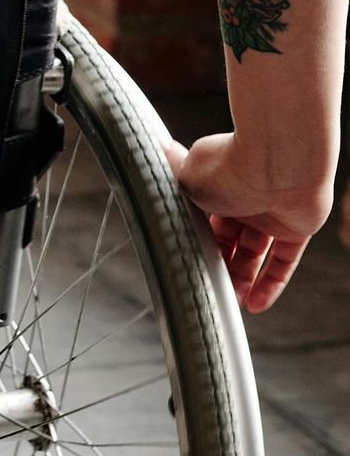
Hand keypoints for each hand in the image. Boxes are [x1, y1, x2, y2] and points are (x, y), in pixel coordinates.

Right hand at [168, 131, 335, 311]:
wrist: (280, 162)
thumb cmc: (232, 164)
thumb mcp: (188, 177)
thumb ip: (175, 178)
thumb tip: (158, 153)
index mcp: (217, 182)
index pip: (203, 218)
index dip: (197, 242)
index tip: (188, 262)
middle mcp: (244, 196)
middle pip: (229, 239)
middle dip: (218, 265)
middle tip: (208, 288)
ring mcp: (271, 212)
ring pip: (255, 252)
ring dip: (242, 279)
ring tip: (230, 302)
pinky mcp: (296, 227)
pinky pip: (284, 260)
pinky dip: (272, 282)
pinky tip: (257, 302)